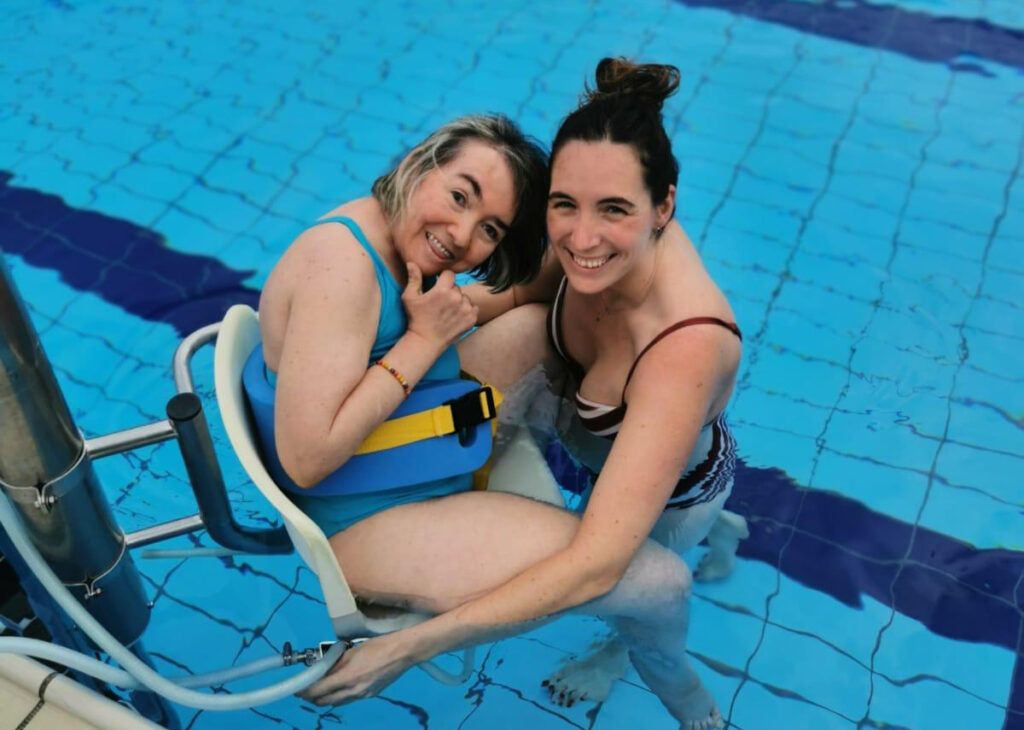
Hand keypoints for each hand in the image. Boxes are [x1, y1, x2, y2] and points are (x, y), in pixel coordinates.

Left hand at [298, 635, 414, 706]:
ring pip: (338, 703)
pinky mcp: (371, 695)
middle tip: (306, 690)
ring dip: (326, 698)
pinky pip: (349, 699)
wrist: (404, 652)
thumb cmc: (378, 646)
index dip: (305, 692)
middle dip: (312, 698)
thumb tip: (321, 670)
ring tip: (320, 690)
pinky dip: (340, 696)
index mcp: (348, 678)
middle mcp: (354, 691)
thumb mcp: (352, 651)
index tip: (297, 689)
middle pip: (326, 701)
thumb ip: (335, 663)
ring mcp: (364, 695)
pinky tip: (340, 687)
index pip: (319, 691)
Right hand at [401, 263, 477, 348]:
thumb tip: (412, 262)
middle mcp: (457, 298)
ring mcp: (466, 309)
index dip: (443, 279)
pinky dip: (467, 311)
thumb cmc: (416, 319)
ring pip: (465, 297)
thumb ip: (414, 278)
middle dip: (450, 292)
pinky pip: (473, 308)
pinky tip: (455, 317)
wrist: (426, 342)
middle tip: (440, 304)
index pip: (449, 274)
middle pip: (457, 287)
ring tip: (447, 312)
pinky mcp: (472, 319)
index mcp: (443, 290)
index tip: (438, 287)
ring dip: (459, 302)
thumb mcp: (410, 298)